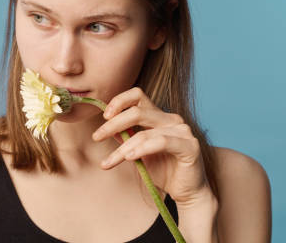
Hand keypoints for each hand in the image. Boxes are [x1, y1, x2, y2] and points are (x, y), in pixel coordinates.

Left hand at [91, 87, 211, 205]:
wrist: (185, 191)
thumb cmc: (162, 169)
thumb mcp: (136, 151)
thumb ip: (125, 137)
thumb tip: (106, 128)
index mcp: (158, 116)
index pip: (137, 95)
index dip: (119, 101)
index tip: (104, 116)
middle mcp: (171, 119)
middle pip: (137, 111)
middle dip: (113, 124)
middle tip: (97, 137)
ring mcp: (182, 131)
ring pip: (144, 133)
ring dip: (122, 148)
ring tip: (109, 161)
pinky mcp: (190, 146)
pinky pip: (161, 142)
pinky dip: (141, 149)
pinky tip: (129, 158)